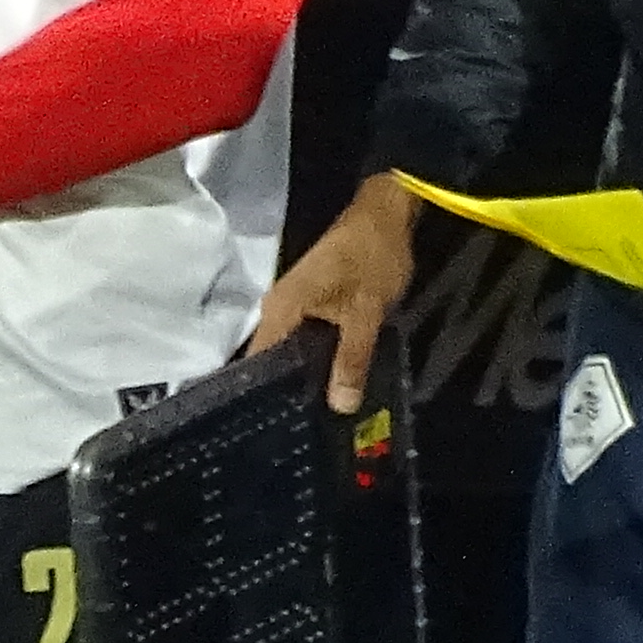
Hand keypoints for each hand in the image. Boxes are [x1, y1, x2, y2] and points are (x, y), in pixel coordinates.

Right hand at [246, 179, 418, 415]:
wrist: (386, 211)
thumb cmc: (372, 258)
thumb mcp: (366, 312)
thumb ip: (352, 360)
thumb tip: (340, 407)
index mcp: (281, 309)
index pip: (257, 361)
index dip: (262, 395)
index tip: (271, 430)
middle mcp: (278, 308)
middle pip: (272, 359)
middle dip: (286, 392)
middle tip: (298, 430)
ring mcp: (293, 305)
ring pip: (291, 350)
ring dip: (302, 376)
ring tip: (312, 415)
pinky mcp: (311, 302)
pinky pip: (305, 339)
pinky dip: (315, 359)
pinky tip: (329, 382)